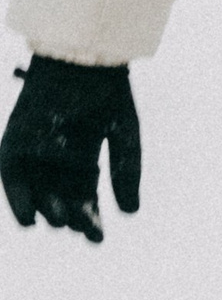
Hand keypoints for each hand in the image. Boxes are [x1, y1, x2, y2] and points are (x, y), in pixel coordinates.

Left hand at [2, 55, 141, 243]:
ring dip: (48, 211)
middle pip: (61, 199)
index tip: (98, 238)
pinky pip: (12, 179)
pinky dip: (18, 201)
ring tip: (62, 222)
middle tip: (83, 230)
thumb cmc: (107, 94)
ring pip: (37, 193)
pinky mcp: (15, 144)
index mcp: (83, 156)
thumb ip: (125, 172)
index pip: (84, 197)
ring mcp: (33, 151)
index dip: (90, 219)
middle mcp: (56, 158)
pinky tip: (29, 221)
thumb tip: (130, 213)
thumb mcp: (125, 137)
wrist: (82, 61)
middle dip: (72, 218)